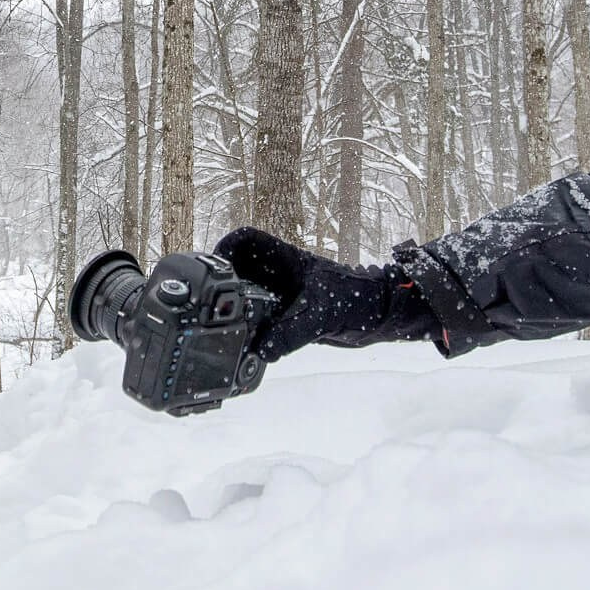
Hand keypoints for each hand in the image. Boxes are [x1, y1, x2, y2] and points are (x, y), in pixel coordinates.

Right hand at [214, 227, 441, 358]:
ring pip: (246, 295)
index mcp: (287, 260)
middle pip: (238, 268)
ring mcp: (283, 296)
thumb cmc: (359, 300)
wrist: (382, 317)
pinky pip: (260, 320)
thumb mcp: (323, 315)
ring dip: (233, 309)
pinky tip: (244, 350)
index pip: (246, 240)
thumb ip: (292, 332)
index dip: (224, 248)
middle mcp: (280, 275)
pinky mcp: (288, 317)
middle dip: (220, 284)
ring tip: (219, 328)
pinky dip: (249, 332)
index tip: (210, 270)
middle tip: (206, 304)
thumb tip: (261, 349)